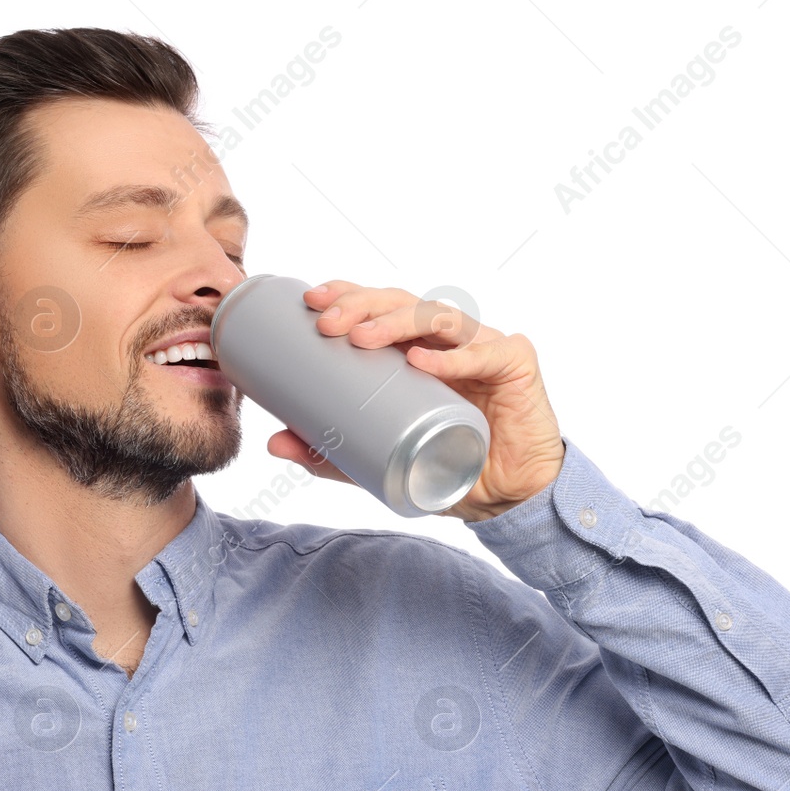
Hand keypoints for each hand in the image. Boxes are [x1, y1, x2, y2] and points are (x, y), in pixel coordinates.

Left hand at [264, 281, 564, 519]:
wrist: (507, 496)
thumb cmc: (447, 465)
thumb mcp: (378, 460)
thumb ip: (331, 453)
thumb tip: (274, 442)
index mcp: (417, 349)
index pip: (380, 307)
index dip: (348, 294)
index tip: (311, 302)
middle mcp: (448, 340)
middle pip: (403, 302)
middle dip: (361, 305)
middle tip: (326, 323)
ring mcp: (483, 346)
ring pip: (438, 317)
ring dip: (395, 322)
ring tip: (361, 338)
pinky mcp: (515, 364)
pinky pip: (484, 353)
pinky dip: (452, 358)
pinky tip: (421, 362)